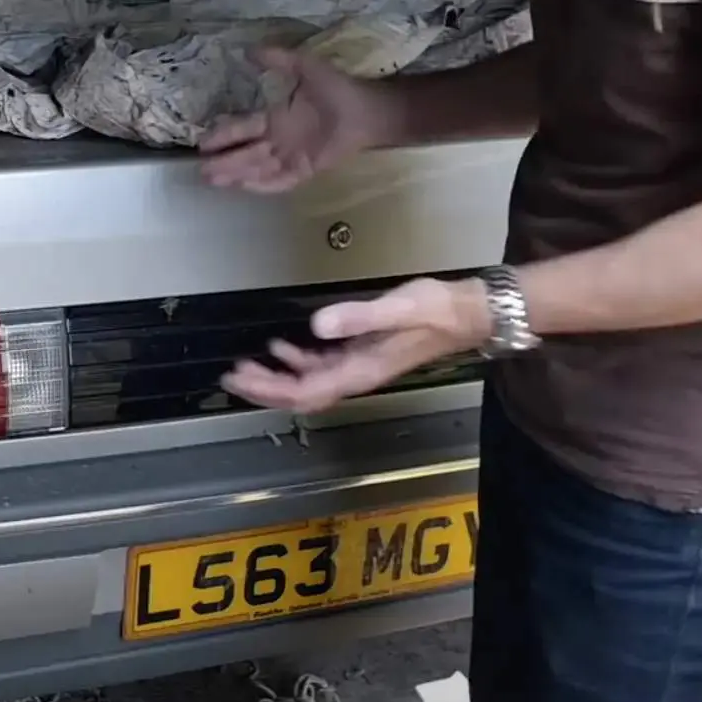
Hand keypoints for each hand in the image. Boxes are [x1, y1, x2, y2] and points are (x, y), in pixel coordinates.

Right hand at [199, 47, 394, 193]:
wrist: (365, 110)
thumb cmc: (335, 88)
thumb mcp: (303, 66)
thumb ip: (276, 58)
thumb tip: (247, 49)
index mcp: (275, 118)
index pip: (242, 128)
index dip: (223, 135)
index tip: (202, 143)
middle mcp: (278, 140)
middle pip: (245, 153)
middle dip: (223, 161)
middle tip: (200, 168)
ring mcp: (291, 157)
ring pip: (257, 168)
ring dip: (236, 174)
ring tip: (213, 179)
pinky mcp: (305, 170)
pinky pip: (280, 181)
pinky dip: (262, 185)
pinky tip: (243, 187)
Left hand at [222, 277, 490, 413]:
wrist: (469, 312)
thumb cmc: (437, 310)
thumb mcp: (397, 308)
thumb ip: (357, 317)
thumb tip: (316, 326)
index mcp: (360, 372)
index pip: (305, 391)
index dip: (269, 389)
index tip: (240, 380)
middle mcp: (356, 376)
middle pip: (301, 393)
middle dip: (265, 387)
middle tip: (232, 376)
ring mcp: (360, 366)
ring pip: (309, 381)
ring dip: (278, 374)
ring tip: (249, 362)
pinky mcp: (364, 353)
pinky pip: (323, 365)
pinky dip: (300, 359)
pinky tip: (285, 346)